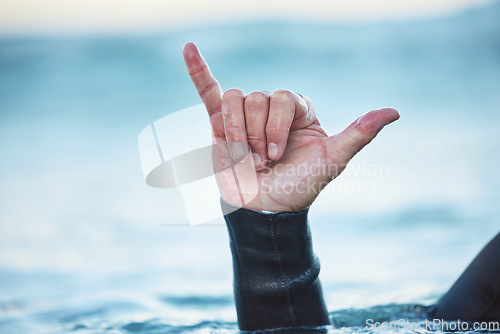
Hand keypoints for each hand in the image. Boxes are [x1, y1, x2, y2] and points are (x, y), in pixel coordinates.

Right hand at [183, 42, 398, 211]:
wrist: (265, 210)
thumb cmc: (299, 187)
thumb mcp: (332, 161)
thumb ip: (358, 134)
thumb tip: (394, 111)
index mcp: (298, 111)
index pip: (282, 97)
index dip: (277, 126)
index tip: (278, 157)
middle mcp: (272, 109)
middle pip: (256, 98)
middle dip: (258, 135)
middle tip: (263, 162)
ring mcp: (245, 115)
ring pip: (235, 100)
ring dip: (238, 133)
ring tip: (245, 158)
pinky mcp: (219, 124)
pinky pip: (209, 91)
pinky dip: (198, 70)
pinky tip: (189, 48)